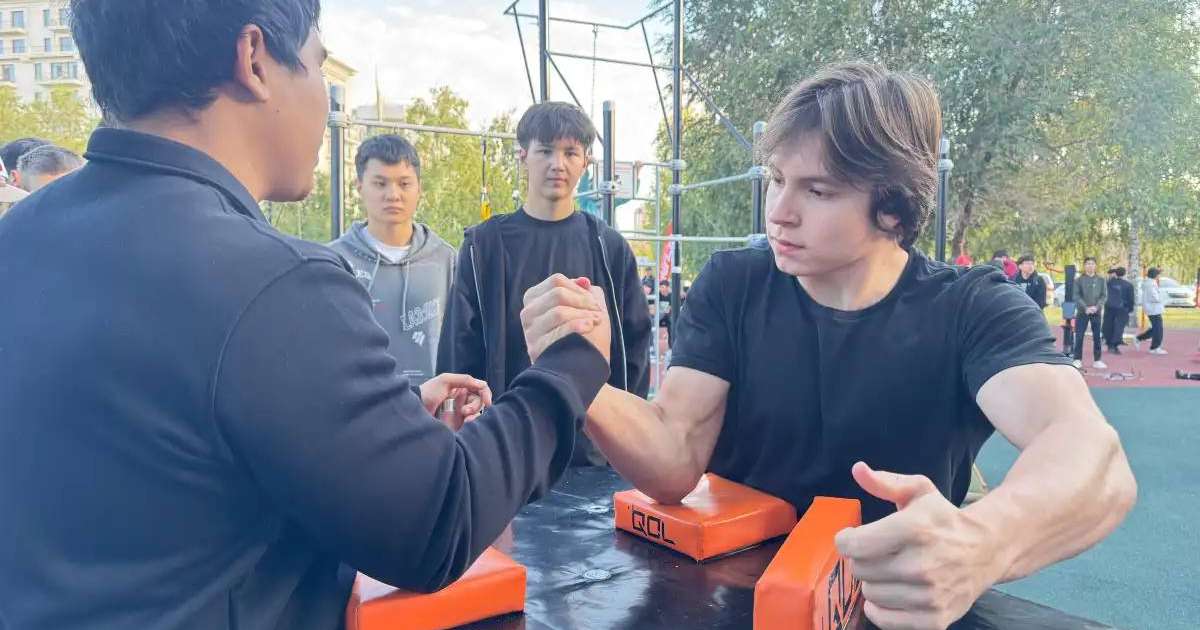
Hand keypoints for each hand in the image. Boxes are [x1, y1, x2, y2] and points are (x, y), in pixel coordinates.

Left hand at [420, 373, 491, 430]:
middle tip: (465, 411)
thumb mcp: (445, 380)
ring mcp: (460, 412)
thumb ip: (464, 380)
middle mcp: (462, 399)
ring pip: (477, 413)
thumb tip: (483, 385)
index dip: (486, 394)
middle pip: (480, 402)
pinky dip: (472, 424)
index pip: (480, 389)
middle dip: (476, 406)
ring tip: (465, 419)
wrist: (414, 410)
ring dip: (474, 415)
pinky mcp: (457, 424)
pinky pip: (471, 424)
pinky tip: (466, 424)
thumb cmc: (428, 392)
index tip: (487, 402)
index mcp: (461, 387)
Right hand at [521, 274, 610, 362]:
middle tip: (597, 312)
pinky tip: (588, 328)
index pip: (556, 281)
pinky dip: (577, 326)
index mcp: (535, 300)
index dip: (579, 289)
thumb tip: (584, 280)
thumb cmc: (586, 338)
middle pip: (557, 294)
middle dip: (583, 301)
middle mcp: (528, 314)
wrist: (584, 370)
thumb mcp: (587, 309)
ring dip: (583, 314)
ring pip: (558, 311)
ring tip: (595, 322)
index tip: (592, 302)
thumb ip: (585, 291)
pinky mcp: (536, 348)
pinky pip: (558, 331)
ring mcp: (529, 332)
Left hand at [834, 462, 1002, 629]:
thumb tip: (857, 469)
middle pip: (860, 570)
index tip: (851, 537)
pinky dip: (880, 608)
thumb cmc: (944, 519)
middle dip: (861, 559)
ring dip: (873, 582)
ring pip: (870, 594)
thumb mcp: (919, 491)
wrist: (988, 549)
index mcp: (915, 530)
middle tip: (876, 553)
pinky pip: (885, 620)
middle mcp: (922, 565)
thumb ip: (885, 482)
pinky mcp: (935, 618)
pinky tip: (890, 591)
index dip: (846, 540)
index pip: (856, 545)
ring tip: (889, 570)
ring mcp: (929, 595)